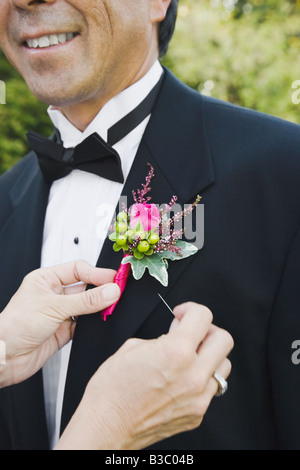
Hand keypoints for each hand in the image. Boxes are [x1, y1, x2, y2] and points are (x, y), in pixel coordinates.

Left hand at [0, 260, 119, 386]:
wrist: (5, 357)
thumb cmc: (14, 326)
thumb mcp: (54, 307)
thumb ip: (86, 301)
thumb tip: (110, 291)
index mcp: (46, 279)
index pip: (78, 269)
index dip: (97, 273)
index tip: (114, 278)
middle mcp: (53, 295)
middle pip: (85, 287)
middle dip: (101, 290)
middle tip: (117, 292)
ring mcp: (59, 313)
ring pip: (87, 306)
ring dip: (98, 308)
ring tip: (111, 307)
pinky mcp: (64, 331)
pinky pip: (85, 324)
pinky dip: (93, 324)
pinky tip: (99, 322)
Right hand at [57, 302, 232, 449]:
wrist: (105, 427)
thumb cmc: (112, 391)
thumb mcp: (132, 347)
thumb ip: (161, 337)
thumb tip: (175, 334)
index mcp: (176, 352)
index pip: (203, 316)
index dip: (191, 309)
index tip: (183, 314)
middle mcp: (193, 375)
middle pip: (224, 340)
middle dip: (207, 330)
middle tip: (191, 333)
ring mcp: (198, 397)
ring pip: (223, 366)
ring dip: (209, 356)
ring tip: (189, 357)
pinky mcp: (197, 414)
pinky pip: (211, 389)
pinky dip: (201, 379)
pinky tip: (182, 378)